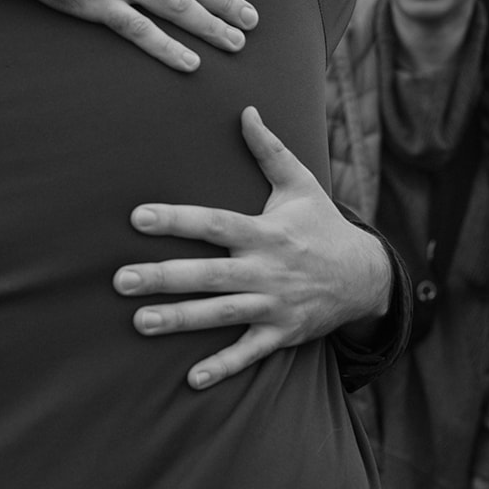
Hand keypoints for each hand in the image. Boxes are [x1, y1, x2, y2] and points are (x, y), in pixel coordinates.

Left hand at [112, 107, 390, 388]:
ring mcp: (274, 305)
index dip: (177, 219)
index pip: (214, 223)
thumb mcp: (301, 184)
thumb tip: (245, 108)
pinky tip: (191, 380)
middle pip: (209, 274)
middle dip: (164, 277)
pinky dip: (223, 367)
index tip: (137, 217)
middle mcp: (267, 269)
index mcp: (266, 231)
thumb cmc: (323, 225)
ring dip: (180, 320)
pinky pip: (250, 353)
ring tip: (139, 322)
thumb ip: (269, 149)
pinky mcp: (282, 334)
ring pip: (222, 315)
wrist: (368, 277)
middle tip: (120, 279)